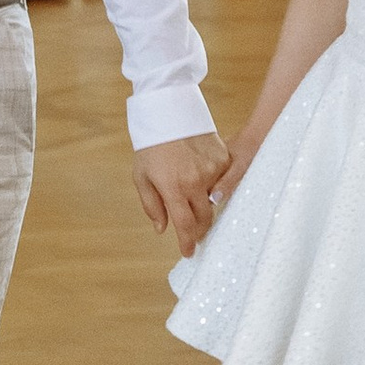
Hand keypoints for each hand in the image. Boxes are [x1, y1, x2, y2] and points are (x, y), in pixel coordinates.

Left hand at [132, 129, 229, 256]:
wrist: (168, 112)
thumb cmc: (151, 146)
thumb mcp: (142, 177)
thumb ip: (152, 205)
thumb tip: (162, 229)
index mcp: (173, 188)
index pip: (185, 225)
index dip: (188, 242)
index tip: (189, 252)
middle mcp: (195, 182)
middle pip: (205, 218)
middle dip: (200, 230)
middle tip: (195, 234)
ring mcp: (211, 170)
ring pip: (214, 200)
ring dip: (206, 207)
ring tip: (196, 204)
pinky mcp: (222, 159)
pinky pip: (222, 181)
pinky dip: (214, 186)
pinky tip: (203, 180)